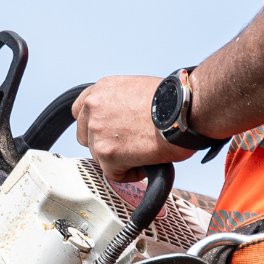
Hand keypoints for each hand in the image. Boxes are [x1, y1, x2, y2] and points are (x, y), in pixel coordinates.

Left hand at [71, 75, 195, 181]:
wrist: (183, 110)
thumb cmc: (172, 99)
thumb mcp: (137, 89)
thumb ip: (120, 103)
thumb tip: (121, 120)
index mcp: (101, 90)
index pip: (80, 110)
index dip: (92, 124)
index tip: (104, 132)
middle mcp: (94, 108)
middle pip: (86, 136)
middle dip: (104, 144)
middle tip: (127, 146)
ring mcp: (98, 131)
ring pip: (100, 157)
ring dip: (119, 159)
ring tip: (144, 151)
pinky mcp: (107, 154)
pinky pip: (114, 174)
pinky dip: (131, 173)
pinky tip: (146, 162)